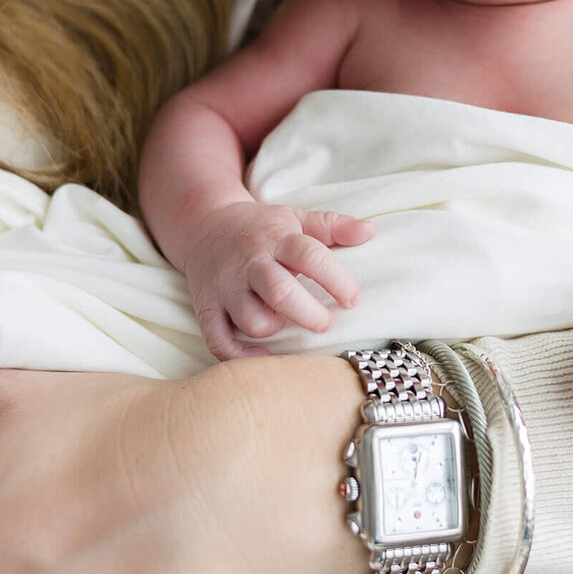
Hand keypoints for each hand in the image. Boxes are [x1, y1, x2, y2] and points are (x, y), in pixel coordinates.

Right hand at [182, 203, 373, 358]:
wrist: (203, 225)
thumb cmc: (260, 228)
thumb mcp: (295, 217)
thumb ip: (333, 225)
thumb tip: (369, 230)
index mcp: (276, 238)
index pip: (310, 256)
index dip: (337, 280)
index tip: (354, 300)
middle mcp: (249, 262)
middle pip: (280, 292)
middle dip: (309, 314)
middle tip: (326, 324)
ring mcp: (225, 287)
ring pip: (252, 320)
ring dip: (275, 330)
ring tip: (287, 324)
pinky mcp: (207, 307)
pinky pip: (219, 340)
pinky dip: (240, 356)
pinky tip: (262, 356)